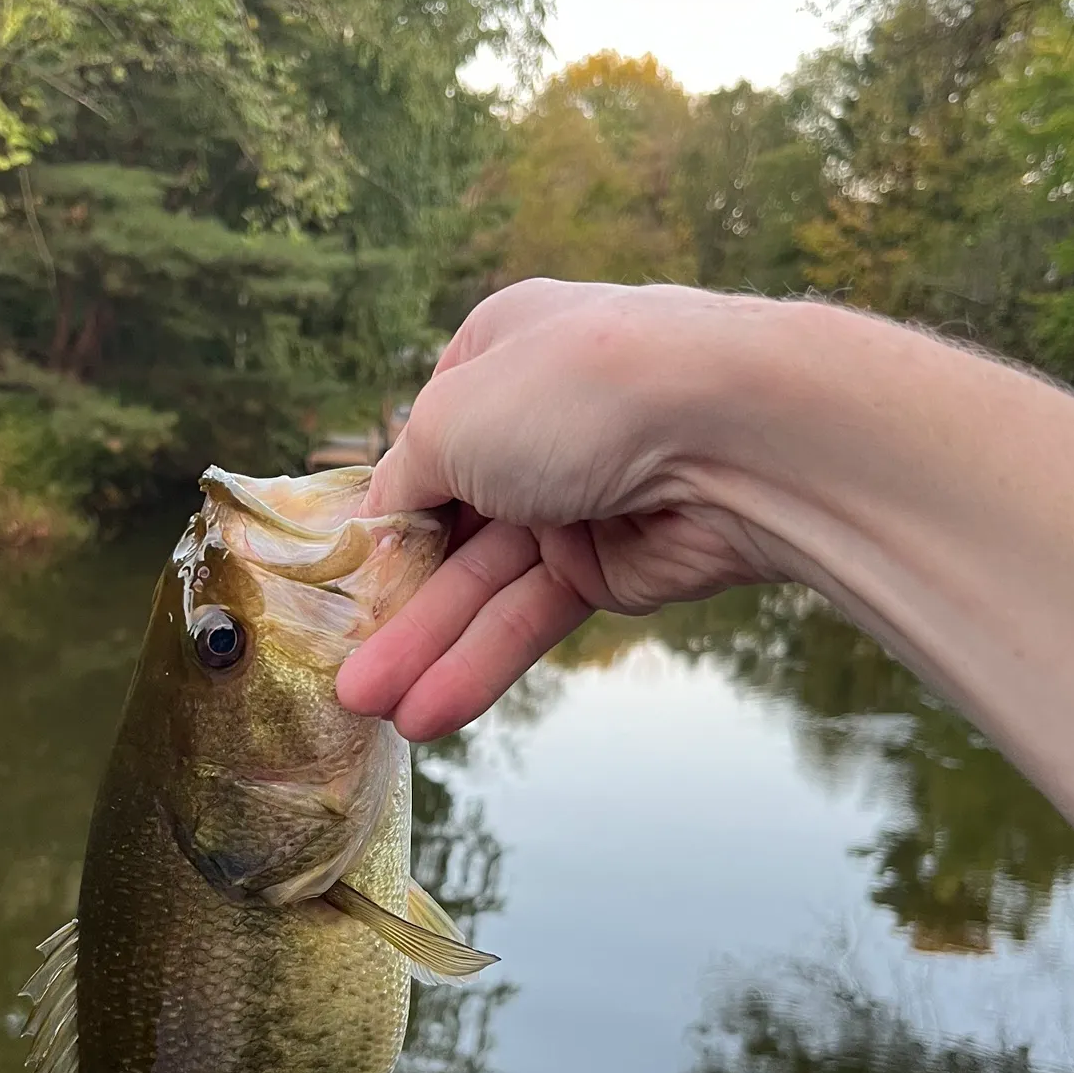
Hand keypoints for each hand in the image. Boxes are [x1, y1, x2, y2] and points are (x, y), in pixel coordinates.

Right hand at [336, 280, 780, 740]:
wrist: (740, 435)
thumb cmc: (575, 394)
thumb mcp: (449, 420)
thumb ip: (400, 480)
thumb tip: (374, 523)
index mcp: (494, 359)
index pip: (418, 446)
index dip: (376, 516)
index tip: (333, 579)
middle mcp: (532, 426)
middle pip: (444, 526)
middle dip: (390, 599)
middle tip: (337, 669)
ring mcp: (573, 498)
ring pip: (482, 584)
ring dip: (424, 647)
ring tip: (368, 707)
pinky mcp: (613, 568)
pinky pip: (531, 618)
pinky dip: (481, 663)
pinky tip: (428, 712)